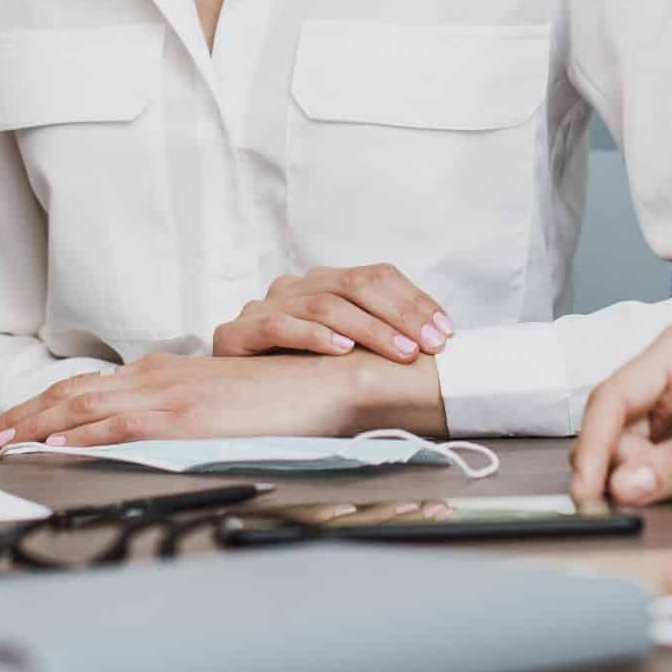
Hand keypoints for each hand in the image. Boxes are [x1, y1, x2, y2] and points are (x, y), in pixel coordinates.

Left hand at [0, 349, 444, 447]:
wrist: (334, 379)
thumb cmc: (292, 394)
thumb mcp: (230, 402)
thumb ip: (192, 412)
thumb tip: (164, 430)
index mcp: (170, 373)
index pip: (94, 388)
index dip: (49, 403)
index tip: (16, 422)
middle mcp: (161, 376)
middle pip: (75, 392)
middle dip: (25, 412)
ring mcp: (170, 393)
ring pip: (82, 405)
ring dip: (35, 422)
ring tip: (0, 440)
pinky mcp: (183, 415)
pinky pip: (115, 425)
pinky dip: (76, 433)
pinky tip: (51, 445)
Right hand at [211, 263, 454, 363]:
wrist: (226, 395)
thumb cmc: (296, 374)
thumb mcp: (345, 350)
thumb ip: (379, 335)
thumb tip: (438, 339)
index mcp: (323, 282)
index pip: (377, 276)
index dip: (414, 300)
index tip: (446, 330)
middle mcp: (295, 286)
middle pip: (354, 284)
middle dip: (400, 315)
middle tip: (429, 344)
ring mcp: (264, 306)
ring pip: (323, 304)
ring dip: (368, 328)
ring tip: (399, 351)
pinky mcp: (235, 334)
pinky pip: (277, 326)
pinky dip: (312, 335)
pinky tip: (340, 349)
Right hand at [569, 323, 671, 506]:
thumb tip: (625, 486)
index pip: (613, 396)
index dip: (593, 447)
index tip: (588, 494)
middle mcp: (666, 368)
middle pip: (612, 427)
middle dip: (627, 470)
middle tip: (654, 502)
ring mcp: (669, 401)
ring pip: (625, 451)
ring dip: (656, 480)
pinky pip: (649, 466)